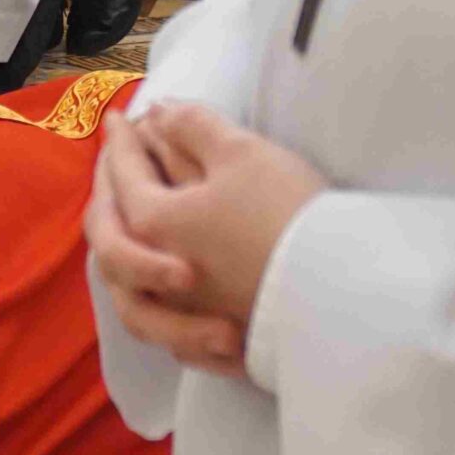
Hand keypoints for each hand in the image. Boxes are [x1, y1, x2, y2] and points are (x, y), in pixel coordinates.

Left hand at [86, 105, 325, 375]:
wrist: (340, 291)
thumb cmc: (285, 214)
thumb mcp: (239, 152)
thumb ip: (192, 126)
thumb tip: (160, 110)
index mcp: (152, 225)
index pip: (124, 174)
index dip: (123, 140)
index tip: (119, 117)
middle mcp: (154, 276)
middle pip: (115, 230)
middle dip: (114, 194)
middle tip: (121, 165)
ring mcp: (181, 315)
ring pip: (134, 287)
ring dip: (133, 255)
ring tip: (144, 231)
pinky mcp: (213, 344)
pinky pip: (172, 326)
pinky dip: (166, 303)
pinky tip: (181, 293)